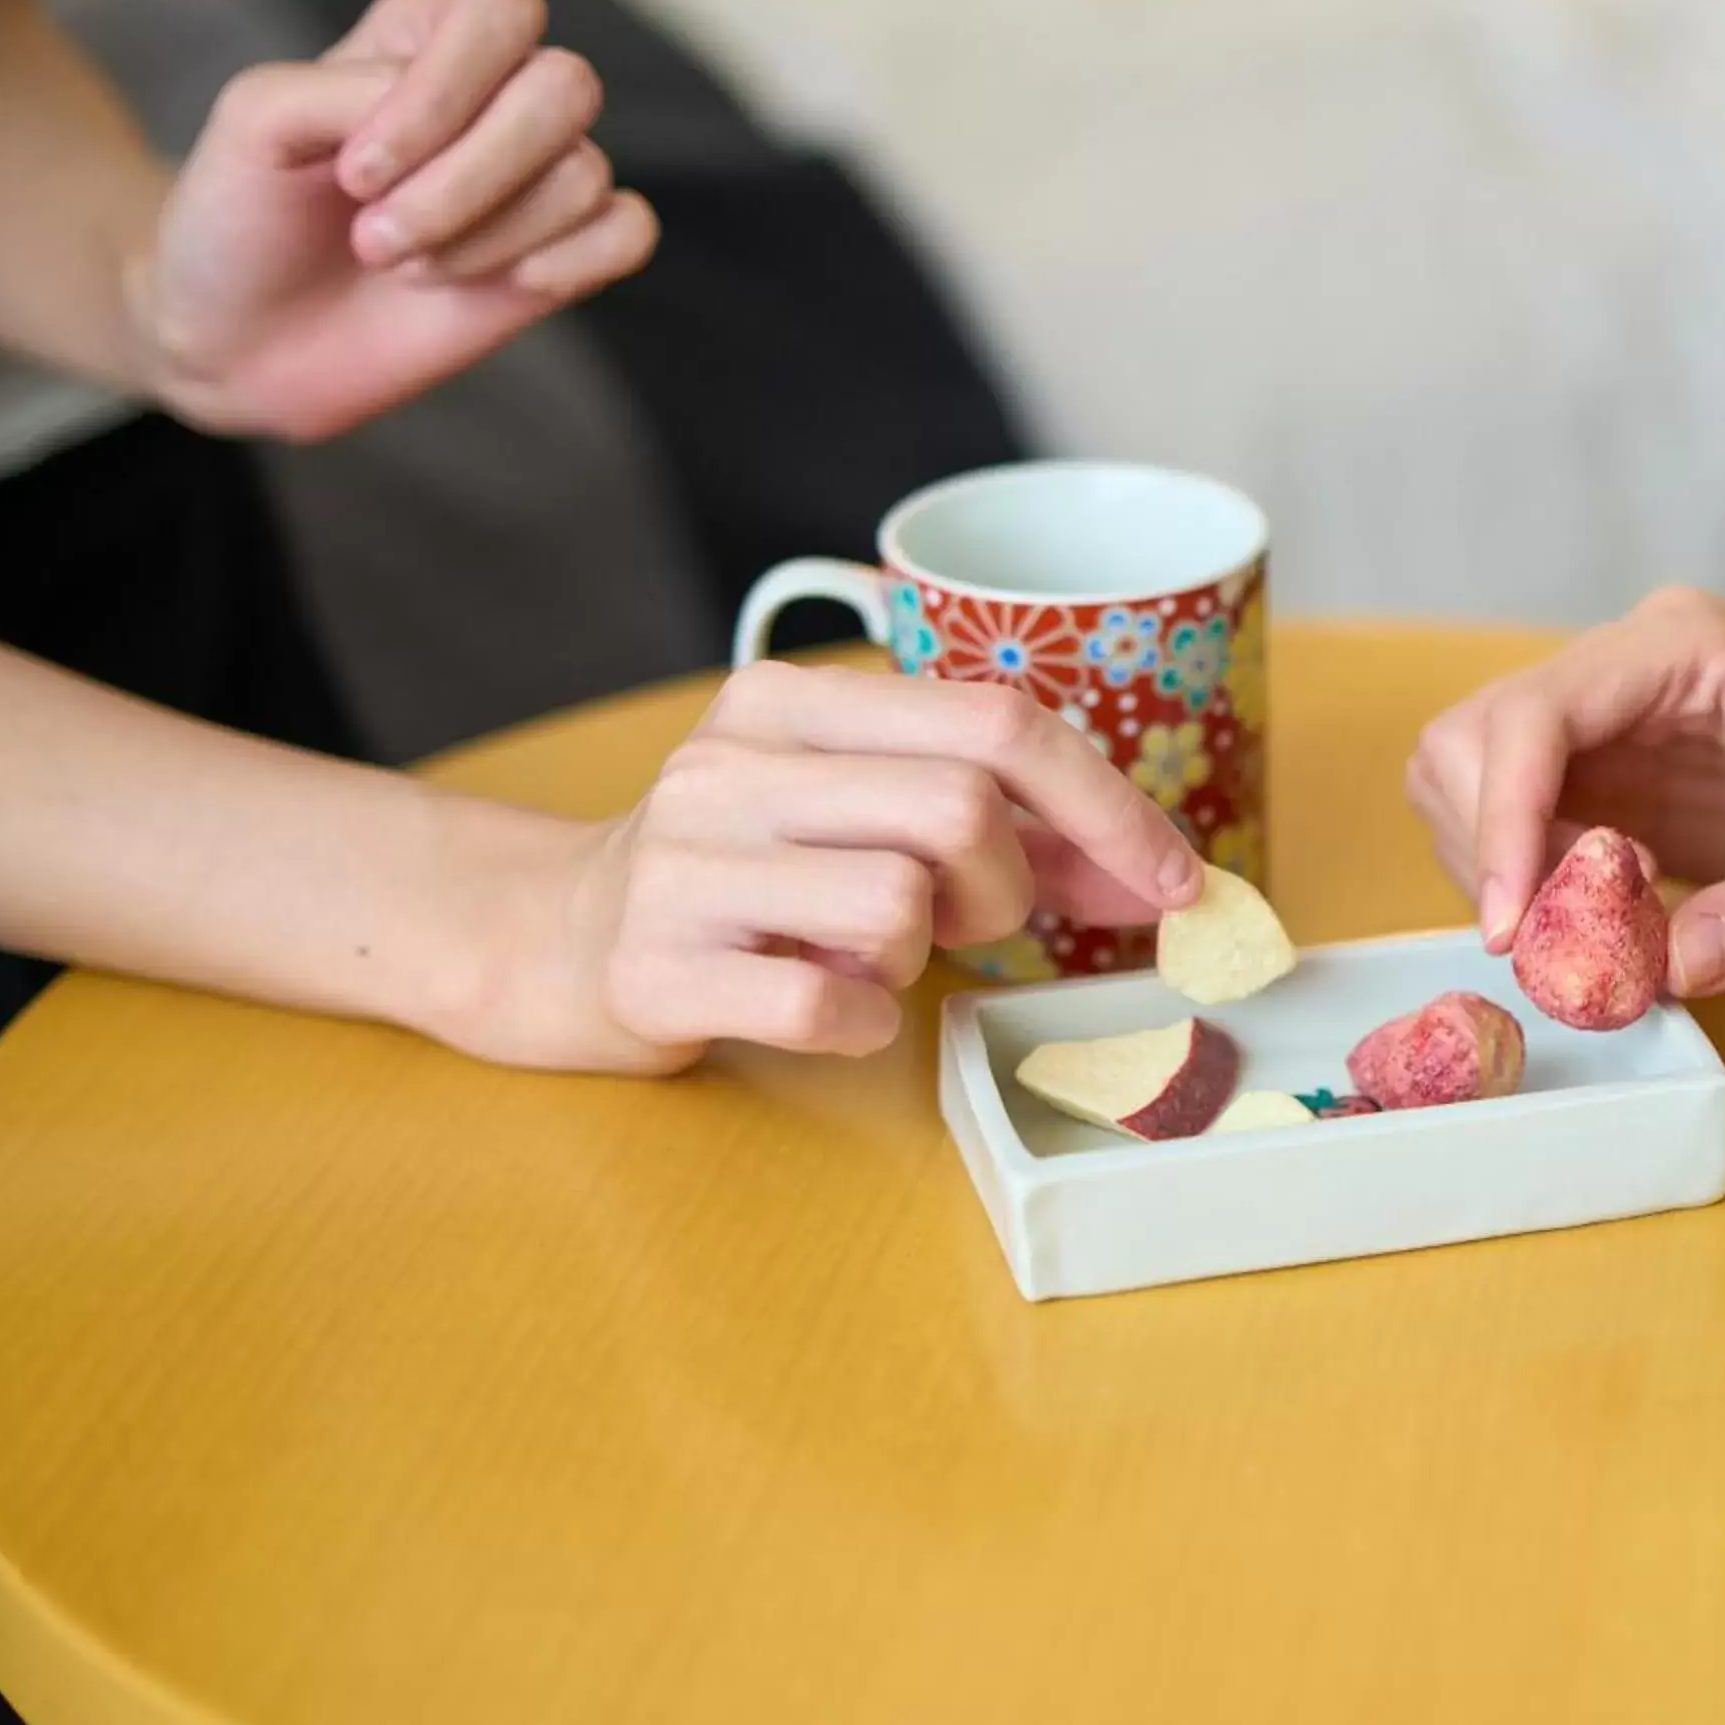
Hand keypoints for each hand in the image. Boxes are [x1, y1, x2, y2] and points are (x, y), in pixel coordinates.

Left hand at [134, 0, 655, 441]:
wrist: (246, 339)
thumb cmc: (244, 217)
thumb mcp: (256, 121)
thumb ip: (345, 87)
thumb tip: (456, 119)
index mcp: (426, 33)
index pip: (501, 12)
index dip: (444, 92)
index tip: (355, 174)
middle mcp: (496, 93)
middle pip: (564, 89)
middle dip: (468, 179)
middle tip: (376, 239)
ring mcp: (537, 177)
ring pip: (584, 174)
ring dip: (484, 236)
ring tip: (404, 268)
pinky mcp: (566, 254)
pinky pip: (627, 232)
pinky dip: (571, 262)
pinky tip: (503, 285)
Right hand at [458, 664, 1201, 1072]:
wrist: (548, 943)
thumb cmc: (746, 881)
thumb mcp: (858, 817)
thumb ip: (999, 829)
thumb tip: (1158, 874)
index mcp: (793, 701)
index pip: (996, 719)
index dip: (1108, 804)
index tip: (1176, 879)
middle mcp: (732, 762)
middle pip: (960, 811)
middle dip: (1006, 891)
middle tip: (965, 926)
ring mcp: (684, 862)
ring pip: (899, 906)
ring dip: (917, 957)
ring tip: (852, 954)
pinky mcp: (654, 967)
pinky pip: (825, 1002)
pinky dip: (858, 1023)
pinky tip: (818, 1007)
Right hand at [1405, 589, 1724, 997]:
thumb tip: (1667, 968)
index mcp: (1681, 649)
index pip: (1536, 714)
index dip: (1502, 817)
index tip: (1510, 925)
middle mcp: (1621, 663)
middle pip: (1473, 736)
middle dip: (1489, 844)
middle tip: (1554, 932)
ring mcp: (1598, 712)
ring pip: (1465, 771)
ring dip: (1492, 862)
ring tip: (1585, 921)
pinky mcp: (1589, 764)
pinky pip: (1499, 813)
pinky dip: (1514, 874)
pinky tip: (1591, 910)